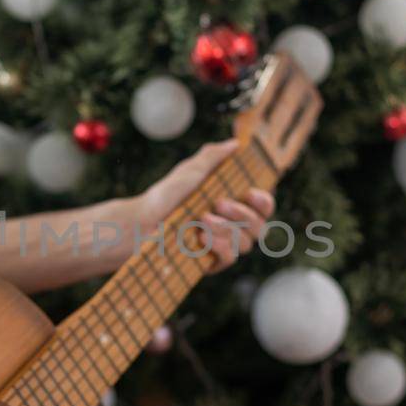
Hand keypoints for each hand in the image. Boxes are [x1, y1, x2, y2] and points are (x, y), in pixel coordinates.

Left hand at [132, 140, 275, 273]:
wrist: (142, 222)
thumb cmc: (165, 195)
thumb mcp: (190, 170)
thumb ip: (213, 156)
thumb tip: (236, 143)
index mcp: (234, 202)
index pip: (263, 205)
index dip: (264, 201)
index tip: (251, 193)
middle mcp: (233, 225)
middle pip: (260, 226)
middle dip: (243, 214)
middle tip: (218, 203)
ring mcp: (224, 245)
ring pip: (246, 243)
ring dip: (227, 229)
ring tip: (202, 219)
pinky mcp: (212, 262)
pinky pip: (230, 258)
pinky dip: (220, 246)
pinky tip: (201, 236)